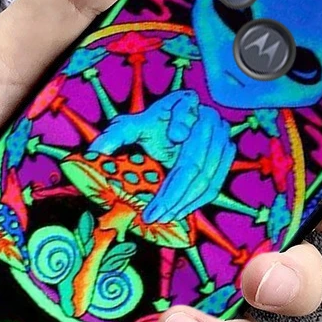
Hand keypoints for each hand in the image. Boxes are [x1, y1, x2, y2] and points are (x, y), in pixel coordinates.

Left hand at [89, 90, 235, 222]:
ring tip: (162, 218)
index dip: (183, 123)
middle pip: (195, 163)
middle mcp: (209, 120)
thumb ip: (115, 135)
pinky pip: (214, 186)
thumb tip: (94, 151)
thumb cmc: (154, 127)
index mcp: (186, 103)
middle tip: (154, 213)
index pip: (187, 115)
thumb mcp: (133, 126)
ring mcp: (223, 140)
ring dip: (184, 203)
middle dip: (174, 193)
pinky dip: (196, 203)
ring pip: (207, 179)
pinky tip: (177, 213)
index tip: (175, 136)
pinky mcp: (227, 158)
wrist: (177, 129)